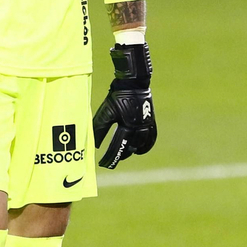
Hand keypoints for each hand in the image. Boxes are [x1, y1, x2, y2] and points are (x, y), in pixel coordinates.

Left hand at [93, 43, 156, 168]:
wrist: (134, 82)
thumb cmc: (117, 95)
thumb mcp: (106, 111)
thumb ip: (100, 128)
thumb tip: (95, 145)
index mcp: (127, 125)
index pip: (118, 146)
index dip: (110, 157)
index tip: (103, 164)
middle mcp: (139, 127)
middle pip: (129, 149)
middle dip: (119, 156)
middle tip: (111, 162)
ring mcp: (146, 125)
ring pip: (141, 145)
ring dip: (131, 152)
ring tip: (123, 156)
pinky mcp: (151, 121)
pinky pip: (151, 138)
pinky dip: (145, 146)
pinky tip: (139, 151)